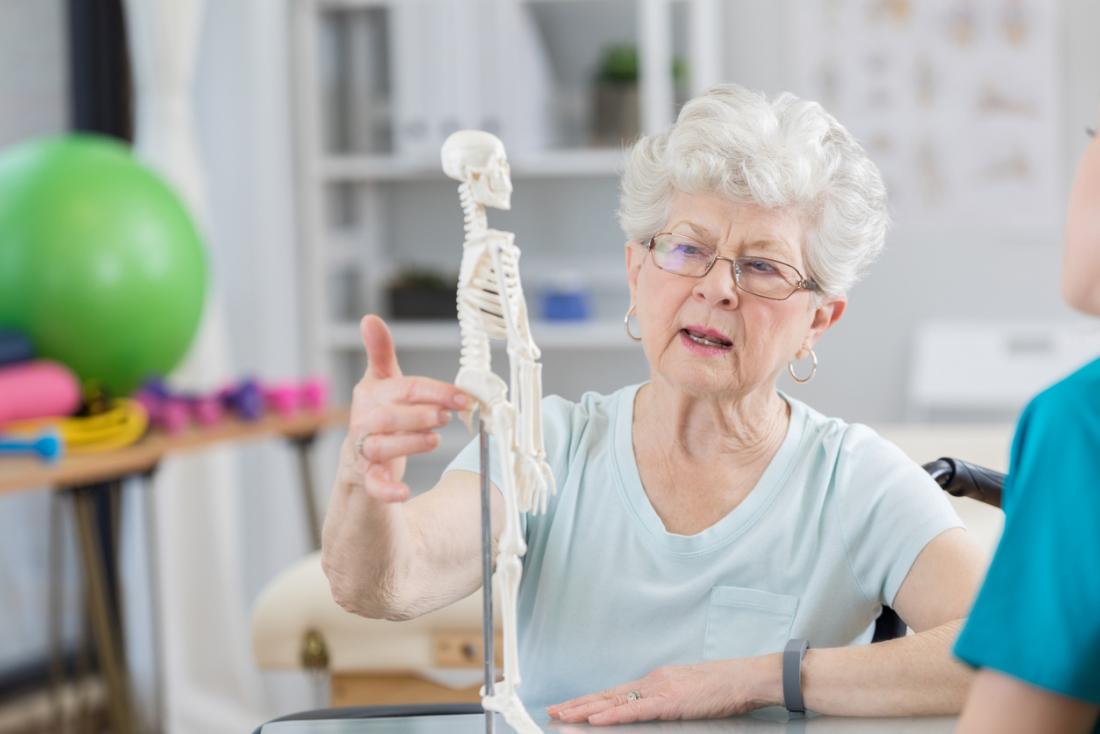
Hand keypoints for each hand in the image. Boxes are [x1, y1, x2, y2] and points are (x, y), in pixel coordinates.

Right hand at [342, 315, 467, 502]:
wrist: (359, 463)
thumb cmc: (379, 418)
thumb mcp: (383, 384)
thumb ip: (380, 353)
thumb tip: (369, 318)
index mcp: (371, 395)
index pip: (404, 388)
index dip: (435, 391)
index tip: (463, 397)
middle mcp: (363, 421)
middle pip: (389, 416)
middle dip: (420, 414)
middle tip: (446, 417)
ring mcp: (362, 451)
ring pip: (380, 446)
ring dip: (410, 442)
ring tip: (434, 440)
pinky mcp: (365, 478)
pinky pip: (373, 484)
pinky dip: (388, 489)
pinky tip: (404, 491)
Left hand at [546, 656, 780, 725]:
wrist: (745, 678)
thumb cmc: (723, 687)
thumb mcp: (687, 690)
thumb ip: (666, 698)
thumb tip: (649, 708)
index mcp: (656, 680)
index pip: (615, 693)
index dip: (589, 700)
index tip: (568, 706)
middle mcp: (652, 681)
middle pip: (607, 695)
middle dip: (578, 704)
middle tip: (553, 711)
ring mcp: (660, 690)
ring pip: (614, 702)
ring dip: (586, 710)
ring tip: (563, 716)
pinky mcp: (670, 701)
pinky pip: (635, 710)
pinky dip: (612, 715)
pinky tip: (595, 720)